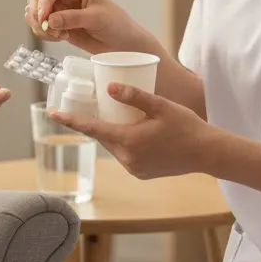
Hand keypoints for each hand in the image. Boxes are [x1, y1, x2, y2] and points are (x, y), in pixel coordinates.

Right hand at [25, 0, 154, 54]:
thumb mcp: (97, 19)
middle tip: (49, 30)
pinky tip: (60, 38)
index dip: (43, 3)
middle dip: (38, 15)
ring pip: (33, 12)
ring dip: (40, 26)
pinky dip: (44, 34)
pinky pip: (39, 26)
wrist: (123, 43)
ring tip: (59, 35)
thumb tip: (50, 21)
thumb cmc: (116, 25)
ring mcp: (59, 9)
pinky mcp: (57, 23)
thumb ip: (73, 18)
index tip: (44, 19)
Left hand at [50, 82, 211, 178]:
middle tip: (97, 104)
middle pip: (103, 136)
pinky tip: (136, 132)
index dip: (70, 120)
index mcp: (128, 141)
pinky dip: (125, 142)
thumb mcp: (160, 106)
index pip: (92, 128)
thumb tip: (107, 88)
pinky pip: (126, 155)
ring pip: (115, 145)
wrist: (208, 153)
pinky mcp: (142, 173)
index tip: (52, 113)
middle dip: (97, 122)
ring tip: (122, 117)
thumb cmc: (186, 126)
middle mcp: (127, 158)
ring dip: (114, 132)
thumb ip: (133, 96)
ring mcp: (134, 169)